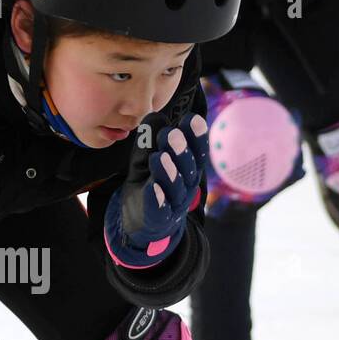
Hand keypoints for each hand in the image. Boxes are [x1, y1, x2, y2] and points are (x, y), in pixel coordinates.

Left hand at [104, 113, 208, 268]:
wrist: (142, 223)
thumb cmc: (150, 184)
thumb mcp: (147, 160)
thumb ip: (150, 141)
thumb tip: (154, 116)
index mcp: (187, 168)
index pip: (195, 151)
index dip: (196, 137)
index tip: (192, 119)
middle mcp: (186, 186)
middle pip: (187, 168)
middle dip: (180, 150)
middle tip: (172, 134)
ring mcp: (174, 204)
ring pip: (175, 187)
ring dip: (168, 172)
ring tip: (159, 157)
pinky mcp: (158, 219)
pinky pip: (159, 209)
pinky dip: (156, 198)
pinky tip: (152, 187)